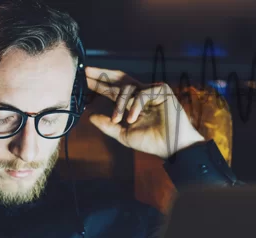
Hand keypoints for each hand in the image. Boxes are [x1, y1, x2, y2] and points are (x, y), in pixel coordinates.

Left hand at [85, 66, 203, 158]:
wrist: (172, 148)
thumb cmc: (151, 141)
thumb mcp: (123, 134)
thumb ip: (107, 125)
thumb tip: (89, 116)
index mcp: (132, 101)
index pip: (113, 87)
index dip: (99, 82)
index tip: (83, 78)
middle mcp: (142, 93)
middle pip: (119, 78)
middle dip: (101, 74)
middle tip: (86, 71)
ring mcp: (152, 90)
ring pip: (127, 88)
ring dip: (119, 105)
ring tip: (118, 120)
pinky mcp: (162, 91)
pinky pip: (142, 94)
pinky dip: (134, 107)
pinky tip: (132, 119)